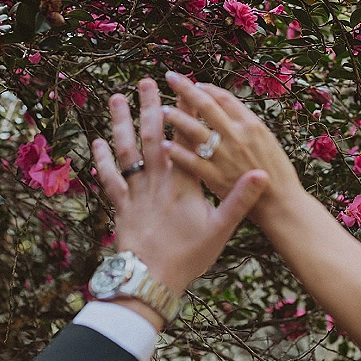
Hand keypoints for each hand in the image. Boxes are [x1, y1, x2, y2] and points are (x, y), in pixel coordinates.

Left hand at [92, 77, 268, 326]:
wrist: (151, 280)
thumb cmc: (189, 256)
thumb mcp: (221, 228)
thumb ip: (240, 199)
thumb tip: (261, 174)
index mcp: (184, 182)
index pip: (187, 139)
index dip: (186, 112)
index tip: (185, 87)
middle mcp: (157, 180)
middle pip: (152, 135)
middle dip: (150, 106)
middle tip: (146, 80)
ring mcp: (136, 191)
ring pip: (127, 149)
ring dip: (122, 122)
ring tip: (117, 98)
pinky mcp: (121, 205)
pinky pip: (110, 177)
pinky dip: (103, 158)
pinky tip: (98, 141)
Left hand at [161, 72, 303, 223]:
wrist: (283, 205)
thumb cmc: (278, 173)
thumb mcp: (268, 141)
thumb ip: (247, 125)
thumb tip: (230, 109)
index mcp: (252, 124)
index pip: (224, 98)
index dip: (207, 88)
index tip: (194, 83)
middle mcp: (237, 135)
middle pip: (206, 106)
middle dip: (186, 89)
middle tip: (171, 77)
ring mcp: (225, 156)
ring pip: (195, 131)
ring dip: (177, 118)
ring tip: (162, 110)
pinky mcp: (216, 177)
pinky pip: (192, 161)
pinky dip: (178, 152)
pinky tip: (166, 145)